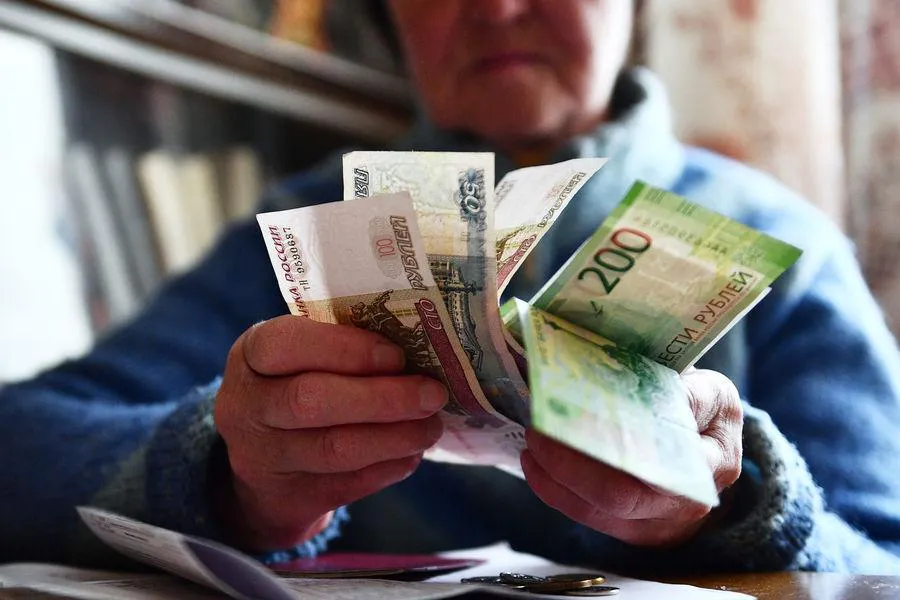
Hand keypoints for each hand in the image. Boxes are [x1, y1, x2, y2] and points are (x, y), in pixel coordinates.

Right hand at [213, 316, 446, 550]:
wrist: (262, 468)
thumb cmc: (296, 387)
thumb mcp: (301, 358)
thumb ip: (344, 349)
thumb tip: (417, 350)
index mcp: (252, 355)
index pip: (287, 344)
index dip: (347, 349)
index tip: (397, 356)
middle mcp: (247, 406)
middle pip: (311, 401)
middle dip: (382, 397)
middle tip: (432, 394)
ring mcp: (262, 458)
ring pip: (334, 449)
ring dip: (395, 437)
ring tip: (431, 426)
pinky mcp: (288, 498)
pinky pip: (347, 485)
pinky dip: (389, 468)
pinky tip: (412, 454)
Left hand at [521, 368, 742, 546]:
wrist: (711, 458)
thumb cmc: (707, 416)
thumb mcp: (712, 393)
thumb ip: (688, 392)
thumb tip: (641, 385)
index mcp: (712, 462)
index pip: (663, 463)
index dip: (619, 446)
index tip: (581, 415)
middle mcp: (684, 503)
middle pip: (618, 495)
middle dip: (570, 463)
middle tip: (539, 429)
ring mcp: (654, 524)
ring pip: (594, 509)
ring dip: (554, 475)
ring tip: (532, 438)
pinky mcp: (627, 529)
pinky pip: (584, 514)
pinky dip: (553, 487)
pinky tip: (536, 461)